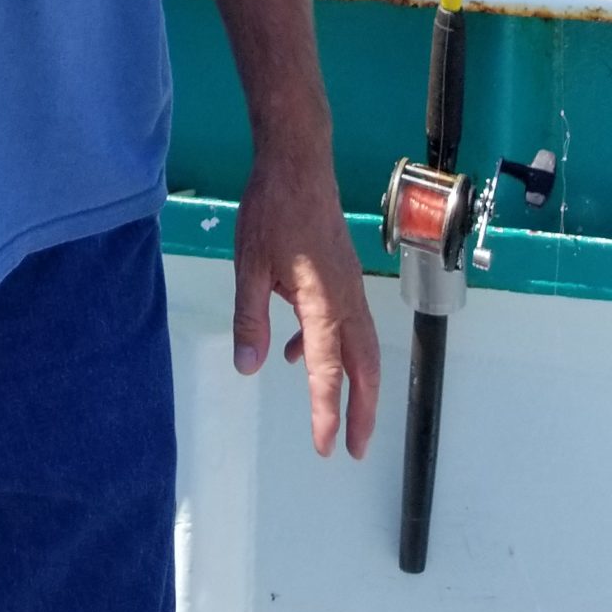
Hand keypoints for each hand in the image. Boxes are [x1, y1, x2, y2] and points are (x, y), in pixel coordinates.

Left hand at [232, 134, 379, 460]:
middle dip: (363, 411)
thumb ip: (250, 319)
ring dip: (354, 382)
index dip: (327, 413)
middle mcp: (346, 300)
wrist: (298, 163)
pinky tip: (299, 351)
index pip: (327, 371)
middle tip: (357, 448)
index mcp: (323, 303)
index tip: (326, 448)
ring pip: (361, 346)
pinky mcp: (343, 274)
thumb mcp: (249, 266)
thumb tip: (248, 367)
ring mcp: (349, 285)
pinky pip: (346, 323)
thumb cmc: (271, 211)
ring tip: (341, 415)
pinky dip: (332, 347)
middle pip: (364, 367)